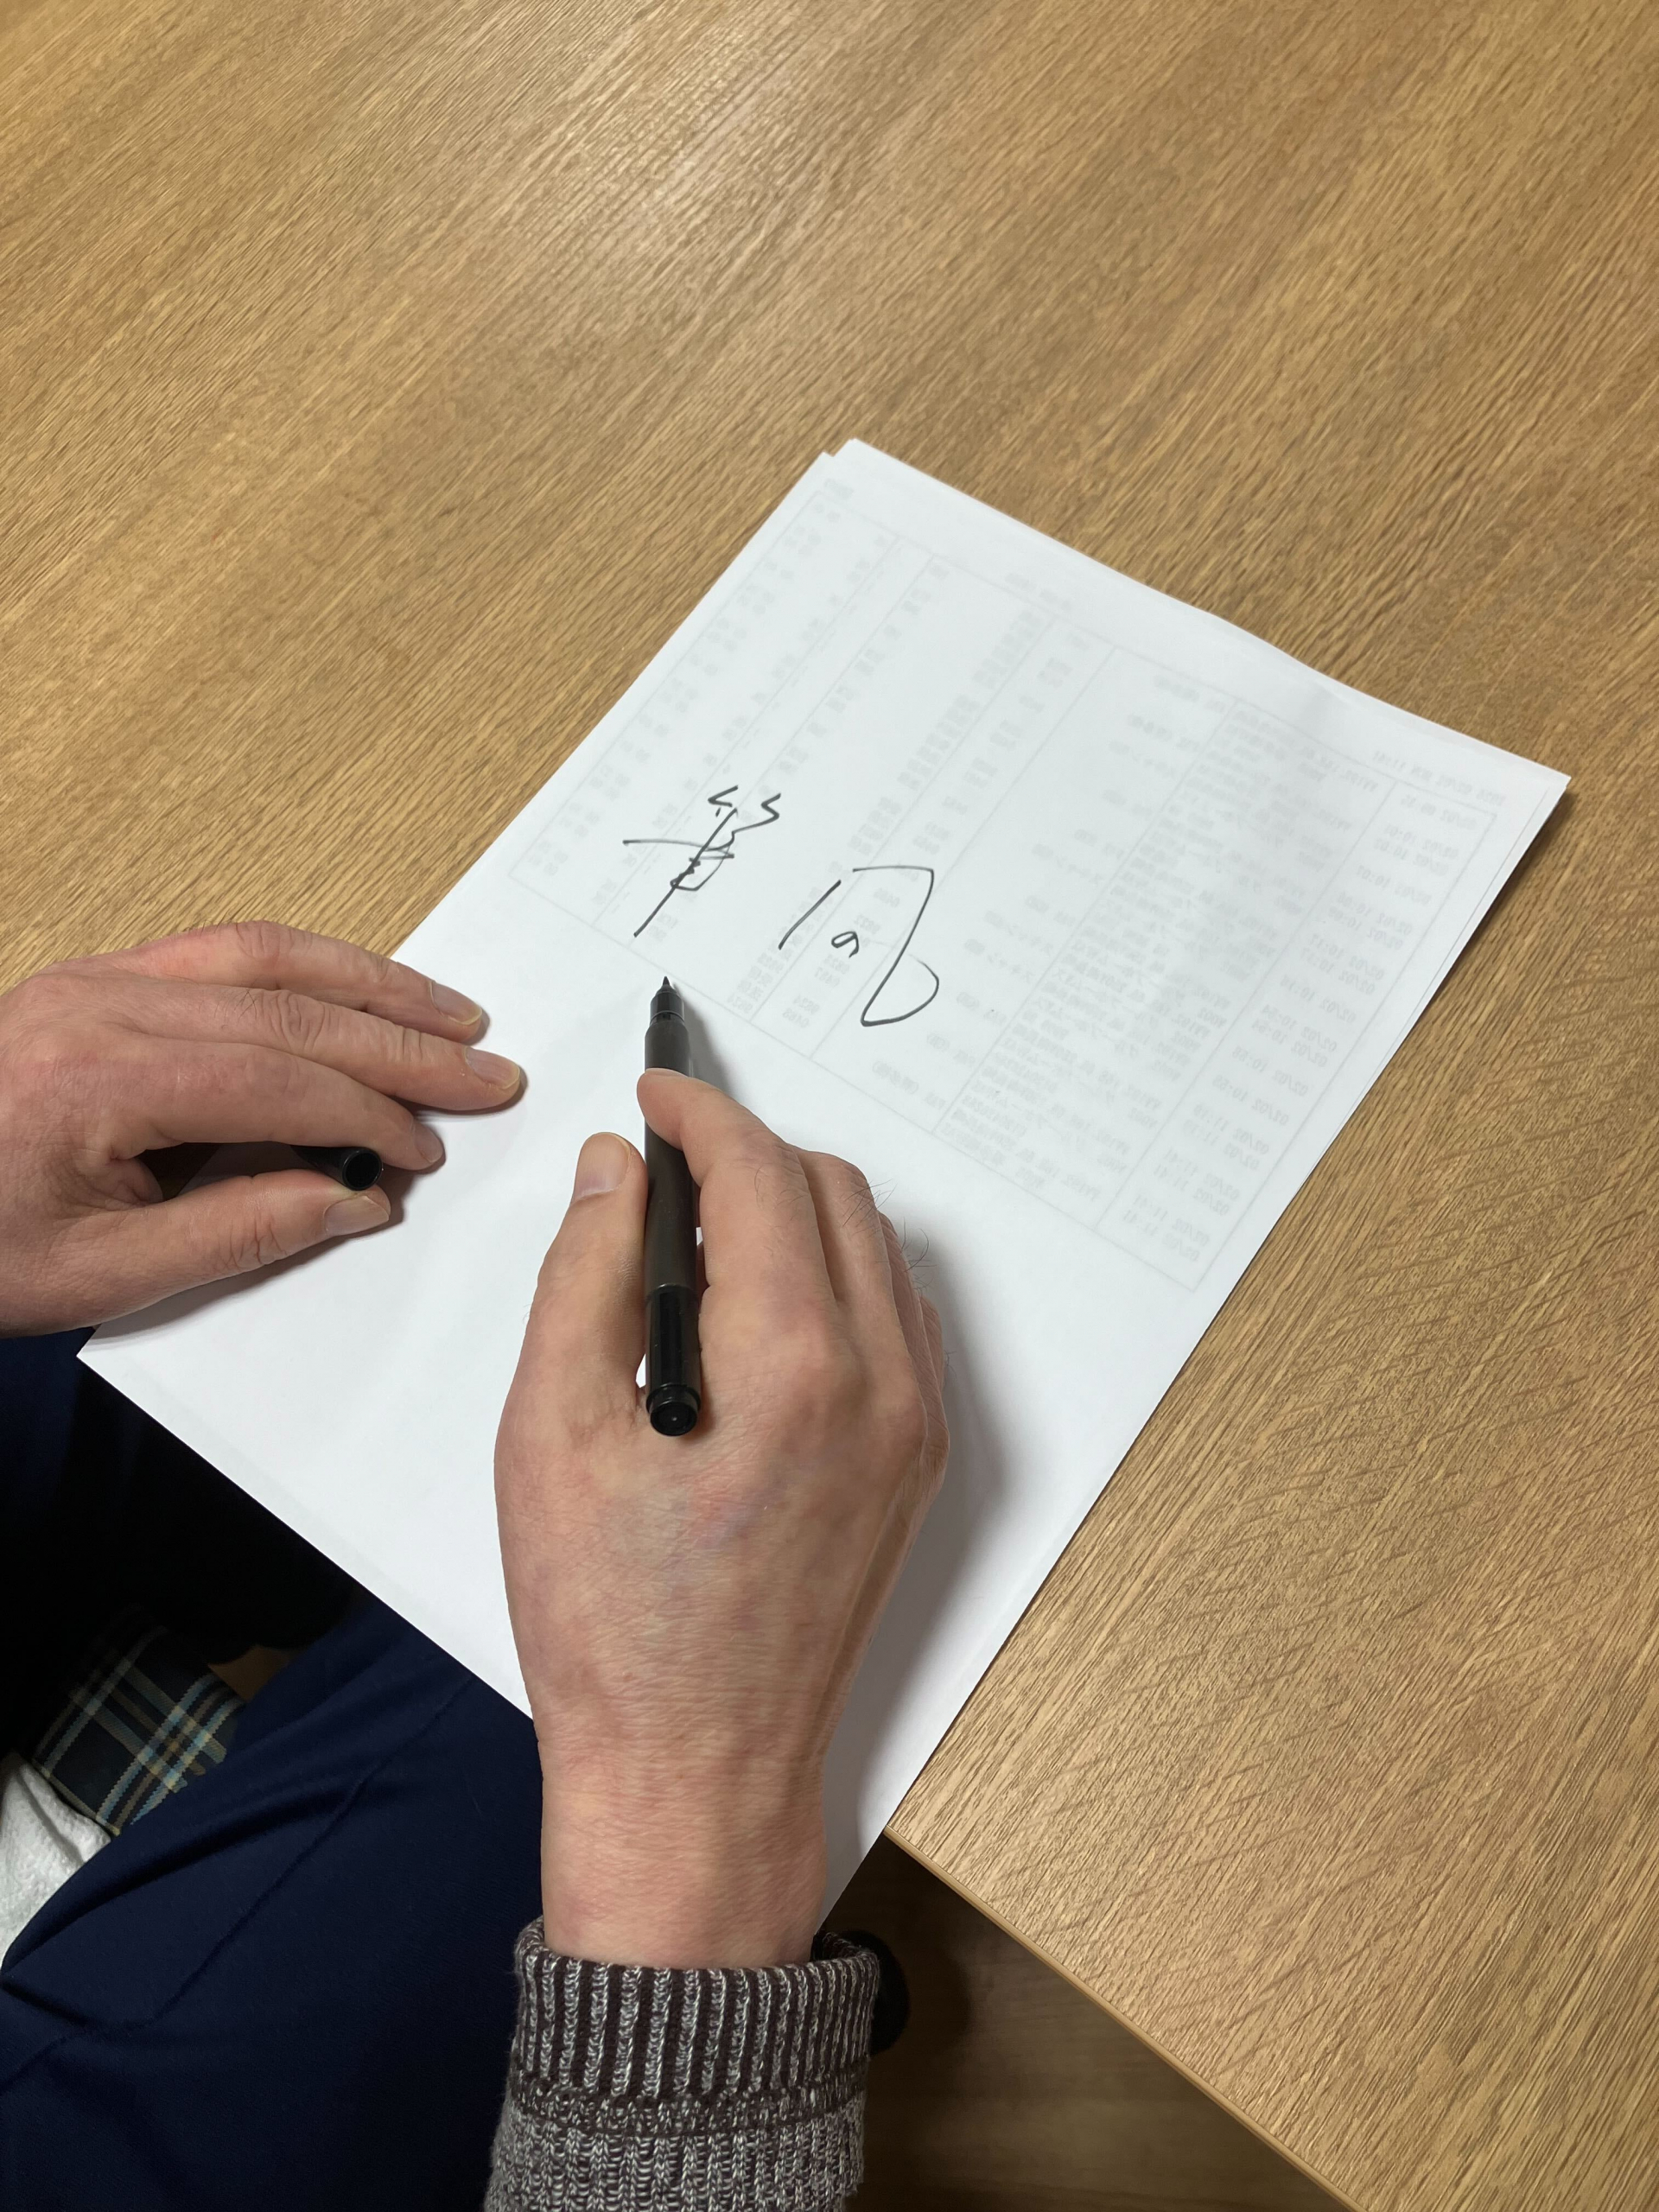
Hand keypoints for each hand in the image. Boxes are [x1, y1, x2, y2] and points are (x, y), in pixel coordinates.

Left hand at [0, 919, 521, 1332]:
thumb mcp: (102, 1275)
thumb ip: (240, 1232)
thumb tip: (356, 1199)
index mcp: (97, 1078)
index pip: (277, 1078)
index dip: (370, 1113)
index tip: (427, 1150)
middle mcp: (98, 1005)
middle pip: (288, 1006)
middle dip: (402, 1042)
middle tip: (486, 1072)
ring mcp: (94, 978)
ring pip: (264, 955)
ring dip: (369, 983)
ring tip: (451, 1015)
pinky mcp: (94, 978)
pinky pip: (222, 949)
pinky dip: (306, 967)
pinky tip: (356, 990)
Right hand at [496, 1073, 946, 1968]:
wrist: (697, 1780)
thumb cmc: (613, 1632)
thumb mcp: (550, 1439)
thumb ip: (583, 1280)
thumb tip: (611, 1173)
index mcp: (798, 1373)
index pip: (764, 1177)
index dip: (701, 1114)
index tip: (651, 1095)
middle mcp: (886, 1388)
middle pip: (834, 1194)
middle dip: (748, 1154)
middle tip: (656, 1172)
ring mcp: (918, 1431)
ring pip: (875, 1250)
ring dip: (795, 1209)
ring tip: (696, 1240)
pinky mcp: (920, 1468)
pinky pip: (898, 1320)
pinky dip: (835, 1276)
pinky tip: (758, 1311)